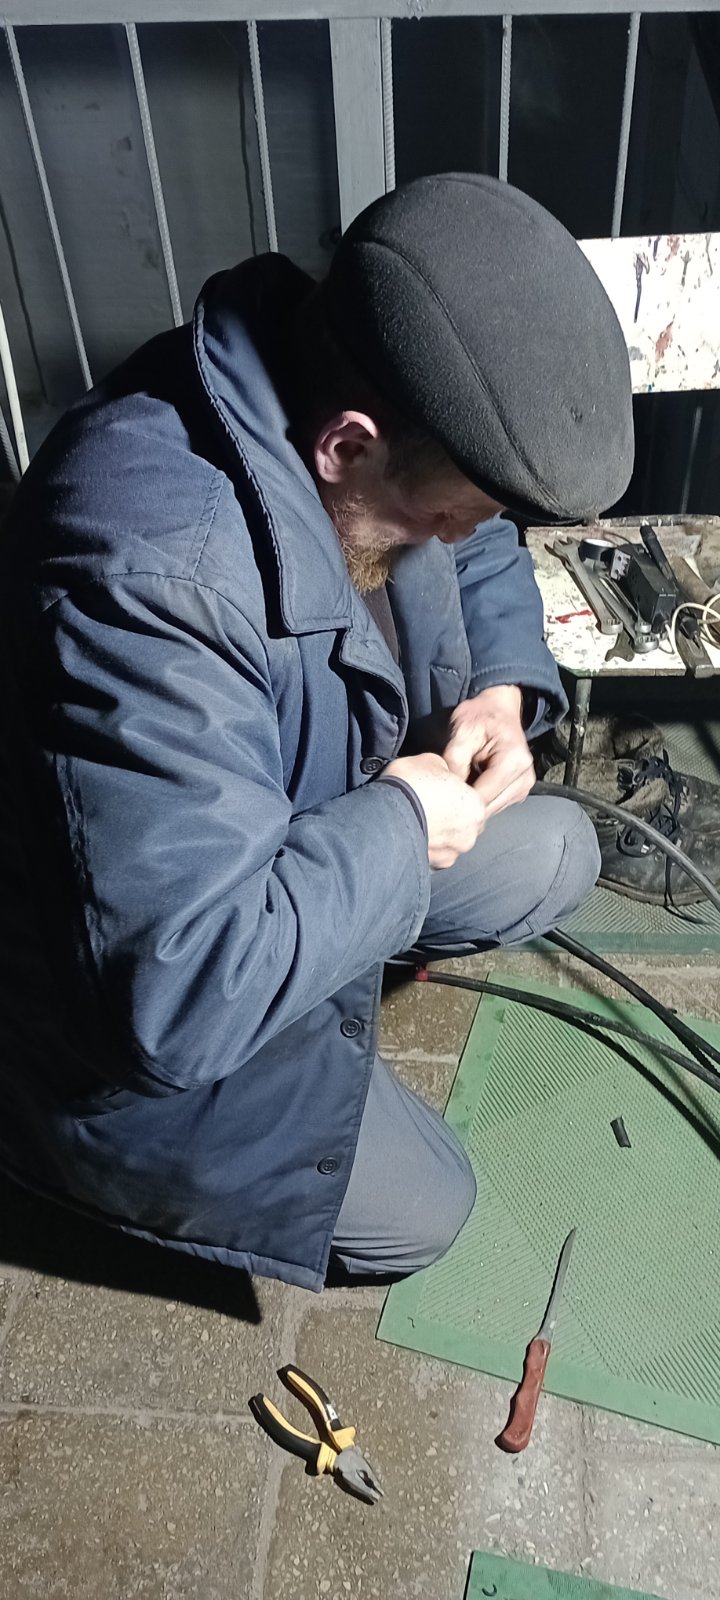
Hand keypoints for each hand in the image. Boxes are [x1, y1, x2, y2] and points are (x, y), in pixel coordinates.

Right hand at [382, 752, 484, 869]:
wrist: (382, 814)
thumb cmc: (408, 786)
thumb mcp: (430, 761)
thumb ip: (445, 771)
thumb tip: (443, 773)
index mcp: (476, 808)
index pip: (474, 800)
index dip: (457, 792)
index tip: (442, 788)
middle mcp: (468, 835)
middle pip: (464, 824)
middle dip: (450, 816)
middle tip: (429, 804)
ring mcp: (449, 854)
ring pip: (448, 842)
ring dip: (437, 834)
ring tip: (417, 820)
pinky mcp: (430, 867)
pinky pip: (432, 856)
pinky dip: (424, 846)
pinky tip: (410, 834)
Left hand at [443, 685, 533, 817]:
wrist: (499, 708)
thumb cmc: (481, 715)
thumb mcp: (462, 730)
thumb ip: (454, 761)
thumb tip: (448, 791)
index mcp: (513, 761)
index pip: (483, 796)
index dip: (460, 801)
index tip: (441, 800)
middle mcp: (524, 777)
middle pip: (489, 807)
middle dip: (466, 805)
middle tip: (444, 797)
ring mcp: (524, 787)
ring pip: (492, 809)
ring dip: (473, 804)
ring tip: (458, 790)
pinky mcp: (519, 791)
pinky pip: (496, 805)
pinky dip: (481, 801)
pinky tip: (469, 788)